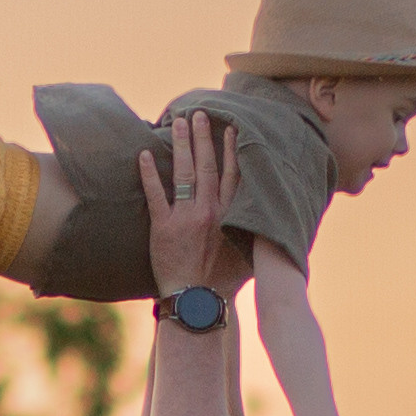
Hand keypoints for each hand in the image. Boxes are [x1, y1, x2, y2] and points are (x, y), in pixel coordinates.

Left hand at [138, 108, 250, 299]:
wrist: (199, 303)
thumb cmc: (225, 283)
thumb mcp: (251, 254)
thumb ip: (257, 232)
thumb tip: (271, 220)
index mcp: (232, 215)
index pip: (233, 173)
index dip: (231, 148)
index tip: (229, 128)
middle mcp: (210, 211)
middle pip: (207, 165)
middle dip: (203, 137)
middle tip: (199, 113)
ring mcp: (185, 217)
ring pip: (183, 173)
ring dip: (180, 145)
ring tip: (177, 122)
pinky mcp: (163, 228)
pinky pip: (155, 195)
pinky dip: (149, 174)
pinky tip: (144, 154)